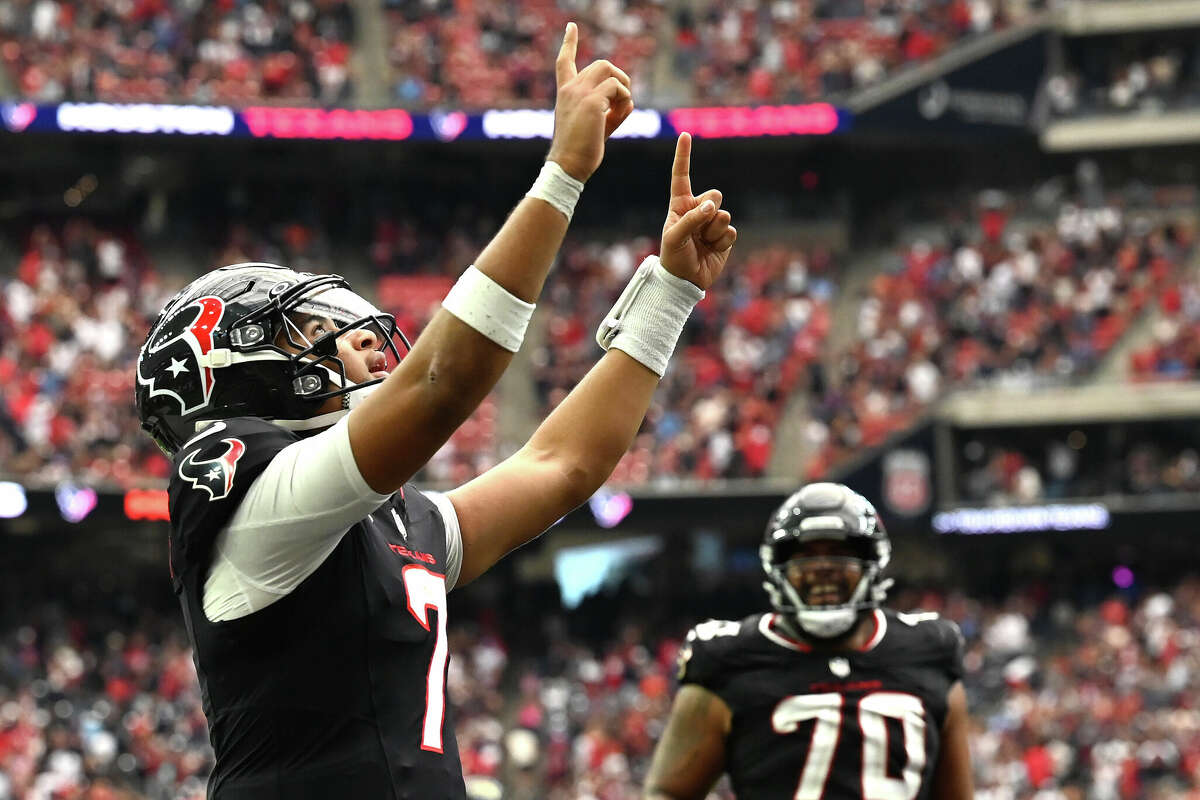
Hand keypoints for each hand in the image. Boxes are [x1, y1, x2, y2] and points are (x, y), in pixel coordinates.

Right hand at [545, 22, 634, 181]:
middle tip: (622, 102)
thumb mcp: (596, 126)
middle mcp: (570, 89)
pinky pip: (618, 88)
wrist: (567, 166)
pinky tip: (620, 114)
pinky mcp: (592, 102)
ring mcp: (579, 93)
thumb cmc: (581, 152)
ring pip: (609, 69)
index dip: (569, 43)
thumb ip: (610, 111)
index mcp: (565, 93)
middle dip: (619, 79)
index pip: (564, 61)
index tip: (571, 27)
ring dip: (623, 85)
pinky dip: (625, 99)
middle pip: (601, 64)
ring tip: (621, 107)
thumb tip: (629, 100)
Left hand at [660, 133, 736, 289]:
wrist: (686, 280)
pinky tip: (712, 249)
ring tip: (702, 243)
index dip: (683, 156)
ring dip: (713, 230)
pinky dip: (721, 241)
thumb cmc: (674, 256)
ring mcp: (712, 223)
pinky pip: (730, 231)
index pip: (681, 177)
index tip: (685, 135)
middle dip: (709, 209)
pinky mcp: (725, 236)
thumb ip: (691, 219)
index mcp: (680, 205)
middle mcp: (698, 210)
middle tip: (698, 228)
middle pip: (715, 194)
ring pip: (724, 214)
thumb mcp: (675, 237)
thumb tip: (713, 206)